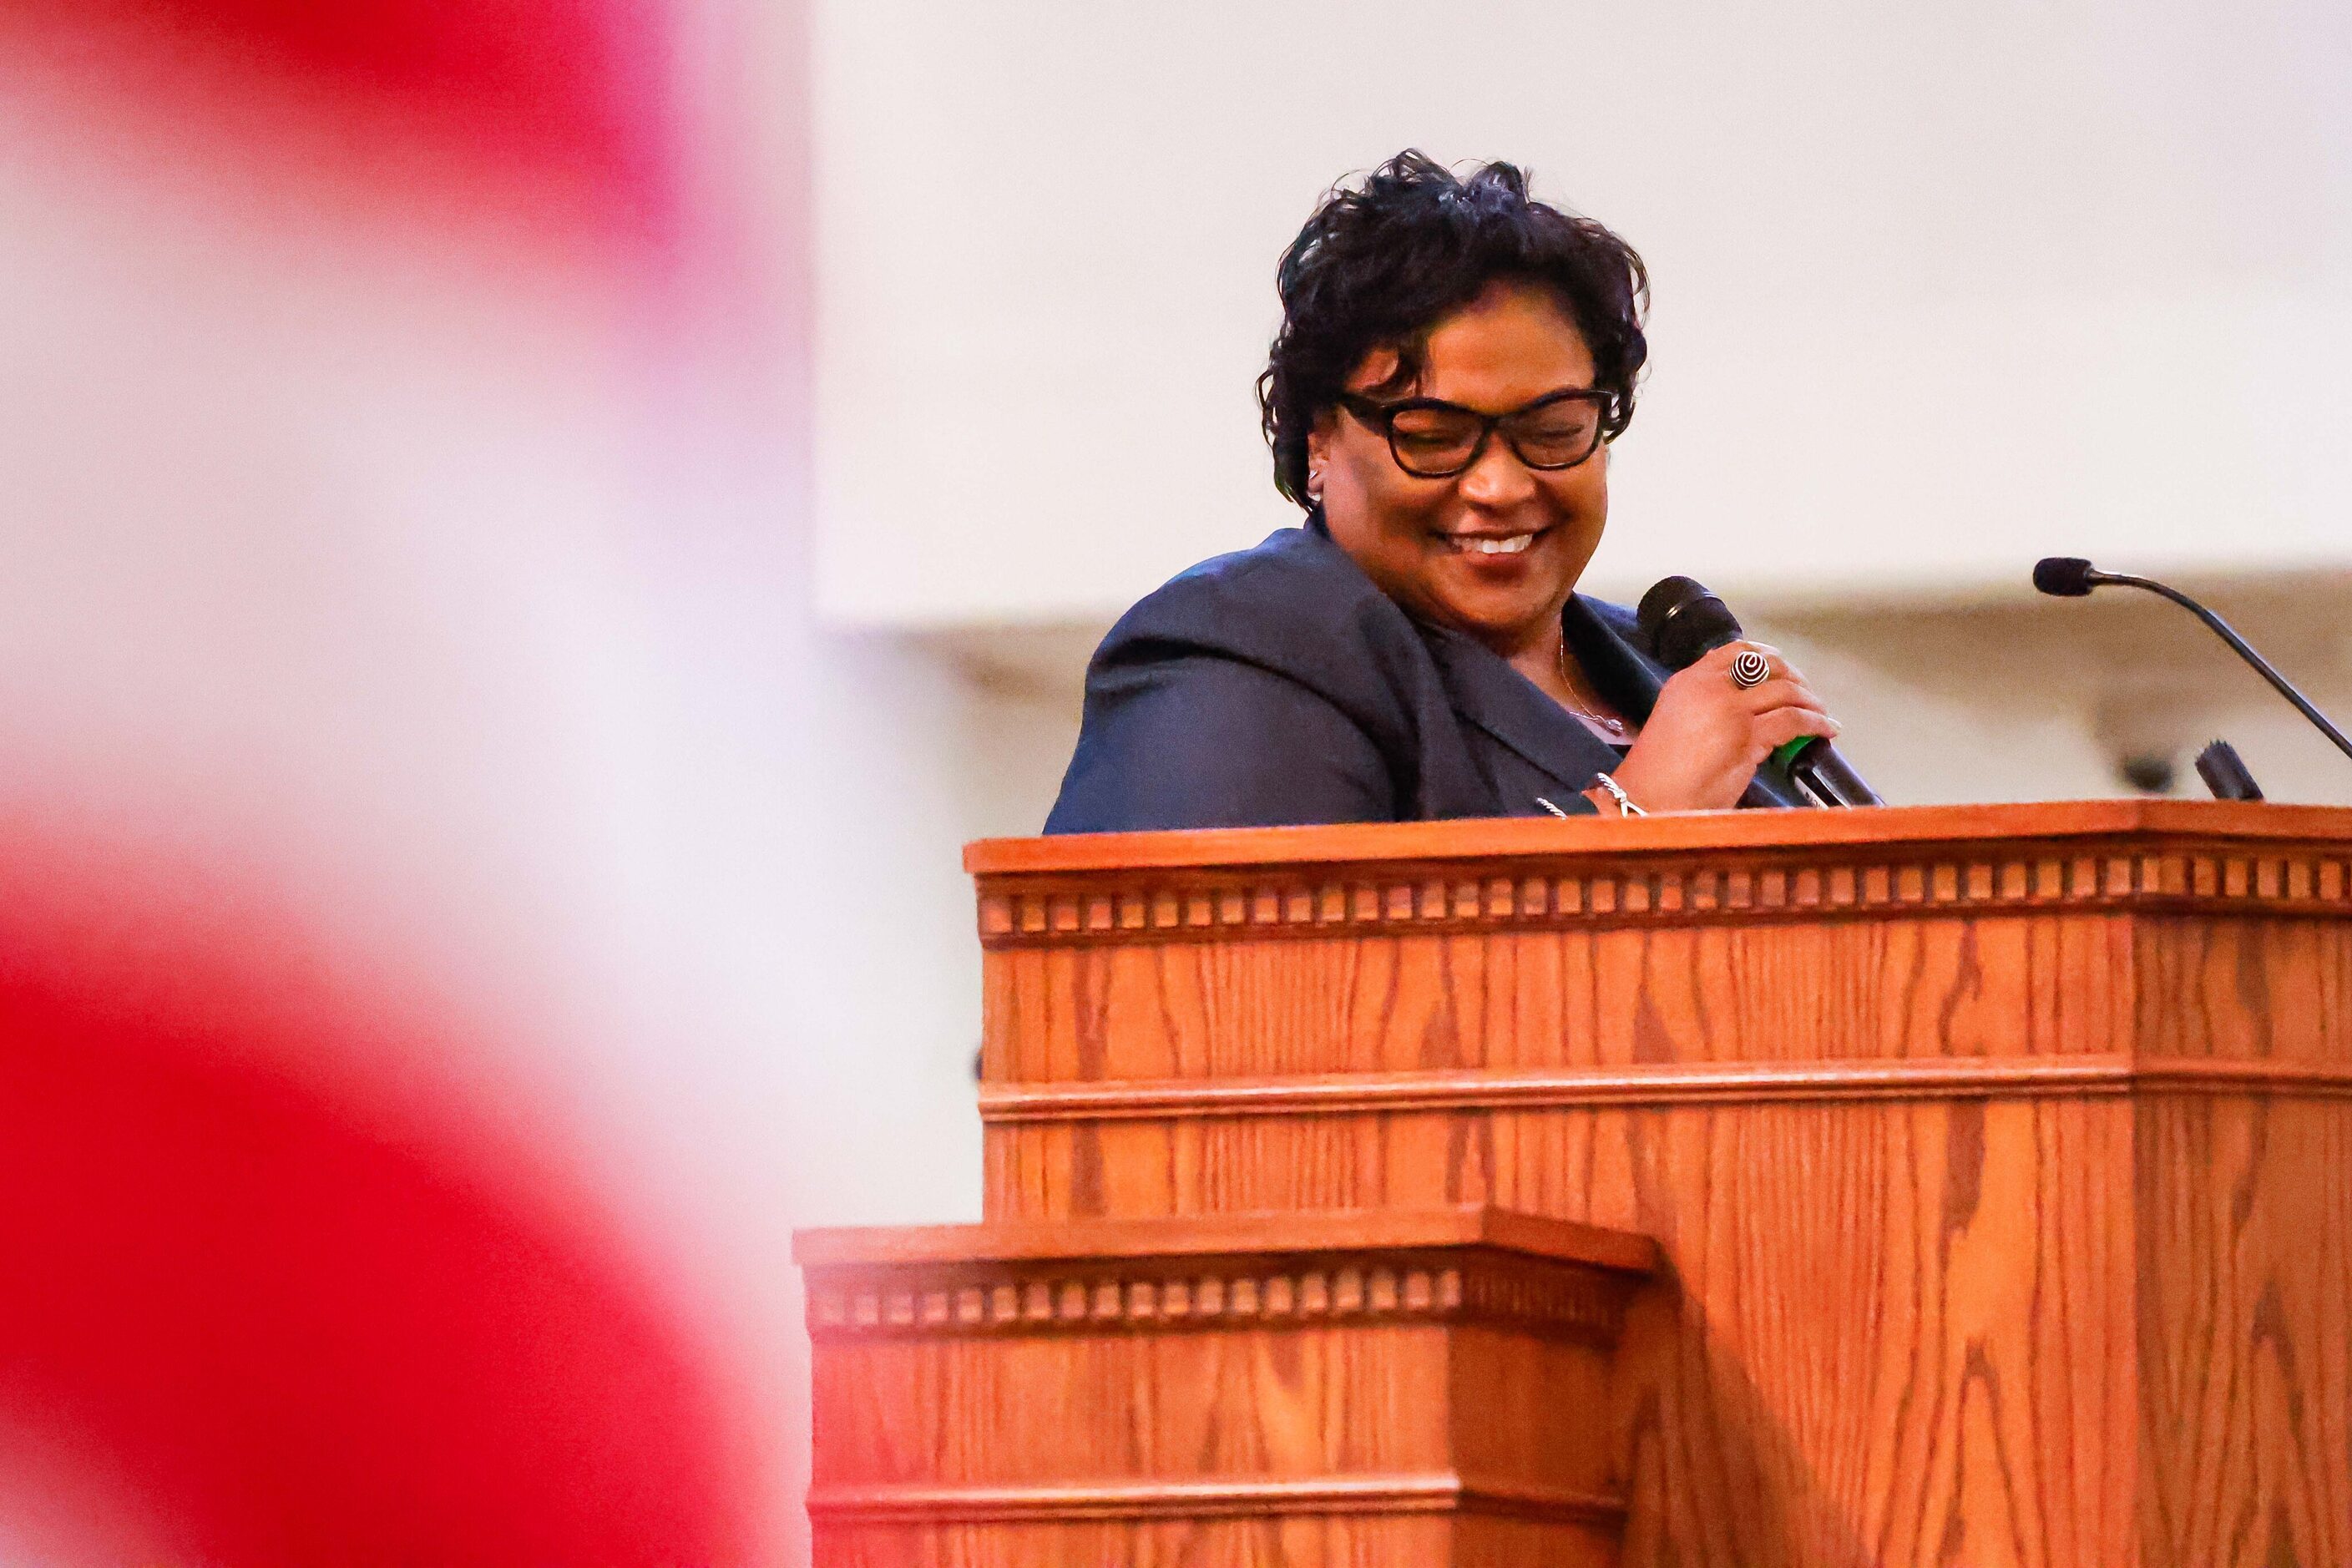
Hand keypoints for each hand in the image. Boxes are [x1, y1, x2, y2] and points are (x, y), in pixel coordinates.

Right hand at [1607, 642, 1838, 812]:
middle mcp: (1709, 687)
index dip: (1767, 657)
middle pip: (1766, 665)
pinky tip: (1825, 730)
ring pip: (1785, 690)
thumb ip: (1704, 704)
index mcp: (1688, 681)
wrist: (1649, 798)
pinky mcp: (1747, 735)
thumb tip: (1743, 703)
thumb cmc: (1660, 773)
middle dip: (1794, 677)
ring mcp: (1729, 709)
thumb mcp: (1676, 722)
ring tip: (1821, 714)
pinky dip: (1816, 723)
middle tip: (1806, 694)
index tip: (1782, 668)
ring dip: (1810, 701)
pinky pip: (1793, 720)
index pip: (1736, 651)